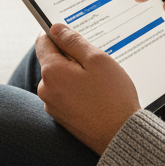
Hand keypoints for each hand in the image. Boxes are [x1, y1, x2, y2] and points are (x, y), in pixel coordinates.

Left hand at [35, 24, 140, 154]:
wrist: (121, 136)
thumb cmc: (112, 97)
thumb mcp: (97, 60)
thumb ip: (73, 41)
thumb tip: (55, 29)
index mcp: (52, 72)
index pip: (43, 41)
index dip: (59, 34)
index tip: (74, 35)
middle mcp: (46, 89)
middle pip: (54, 60)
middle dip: (72, 57)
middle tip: (97, 63)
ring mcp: (52, 106)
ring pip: (62, 78)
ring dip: (77, 75)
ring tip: (101, 83)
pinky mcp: (61, 118)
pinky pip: (67, 94)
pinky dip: (79, 91)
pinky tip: (98, 96)